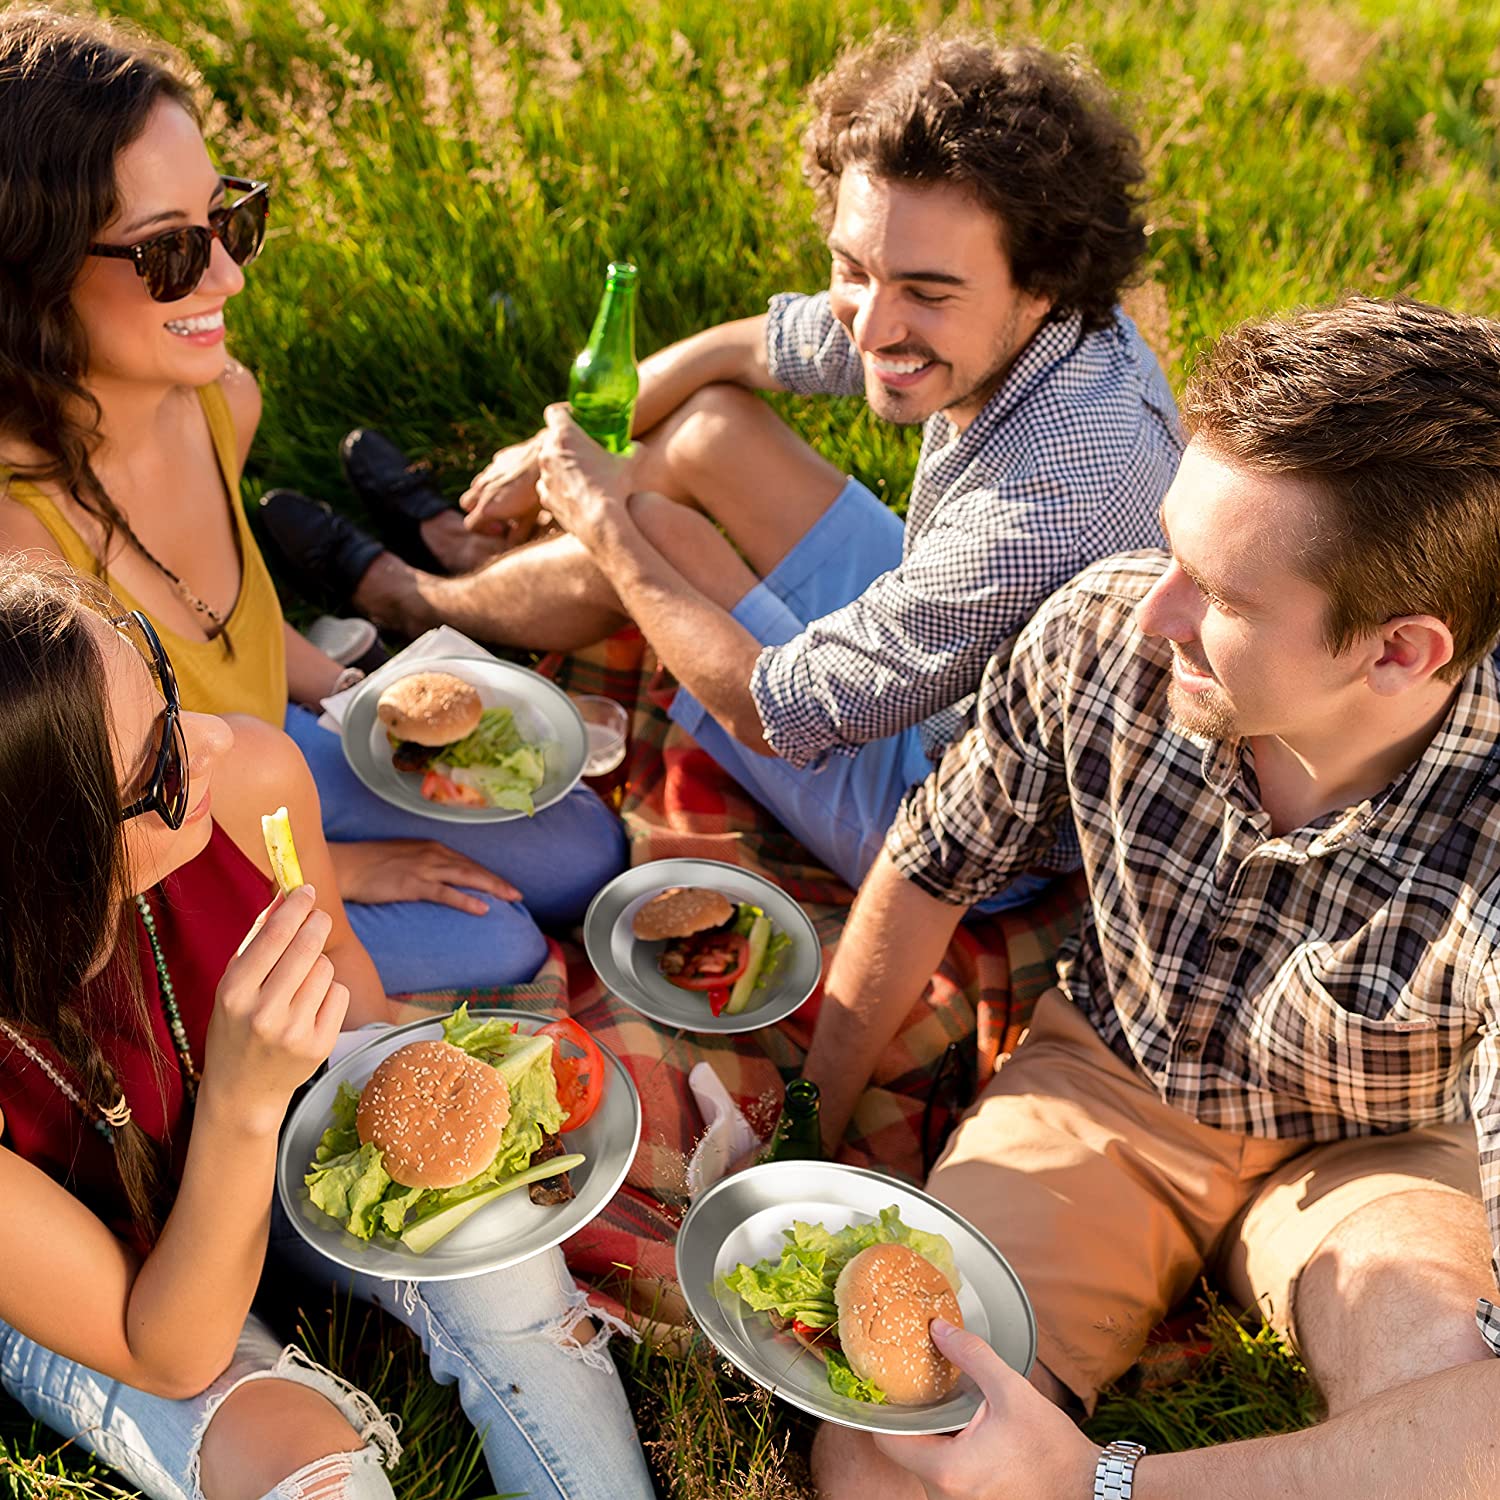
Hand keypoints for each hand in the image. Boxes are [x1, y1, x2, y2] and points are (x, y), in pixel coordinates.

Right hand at [201, 885, 349, 1135]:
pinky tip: (310, 1007)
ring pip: (326, 968)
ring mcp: (294, 1031)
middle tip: (318, 916)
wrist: (243, 1091)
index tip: (308, 889)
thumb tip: (284, 897)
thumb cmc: (236, 1027)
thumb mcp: (232, 986)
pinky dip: (329, 992)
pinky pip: (338, 993)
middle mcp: (263, 1013)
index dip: (296, 907)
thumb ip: (256, 942)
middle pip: (307, 947)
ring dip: (318, 965)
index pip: (274, 936)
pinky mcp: (320, 1045)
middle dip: (317, 923)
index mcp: (234, 993)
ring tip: (299, 982)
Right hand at [327, 838, 521, 915]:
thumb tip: (438, 877)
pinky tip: (483, 909)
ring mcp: (424, 868)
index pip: (467, 862)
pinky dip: (466, 900)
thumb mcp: (404, 858)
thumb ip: (424, 864)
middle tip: (518, 895)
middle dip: (498, 881)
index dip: (488, 874)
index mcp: (431, 847)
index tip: (505, 885)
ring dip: (491, 888)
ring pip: (466, 877)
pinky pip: (446, 893)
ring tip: (511, 899)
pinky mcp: (413, 884)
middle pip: (473, 868)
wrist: (346, 866)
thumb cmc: (371, 864)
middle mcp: (432, 854)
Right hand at [459, 434, 544, 544]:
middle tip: (500, 516)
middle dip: (477, 511)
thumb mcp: (530, 518)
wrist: (546, 456)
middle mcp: (482, 488)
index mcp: (487, 507)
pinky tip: (517, 481)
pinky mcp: (499, 459)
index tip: (503, 529)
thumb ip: (518, 534)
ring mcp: (489, 471)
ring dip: (485, 494)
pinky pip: (491, 471)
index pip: (470, 524)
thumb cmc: (538, 492)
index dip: (484, 530)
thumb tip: (511, 544)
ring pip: (476, 485)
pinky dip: (497, 479)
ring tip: (506, 499)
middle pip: (466, 504)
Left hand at [535, 403, 632, 546]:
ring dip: (561, 466)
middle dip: (566, 443)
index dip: (565, 413)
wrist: (602, 524)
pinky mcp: (545, 499)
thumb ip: (633, 450)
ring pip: (549, 464)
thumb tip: (638, 449)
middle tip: (583, 448)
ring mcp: (544, 478)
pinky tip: (577, 494)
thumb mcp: (630, 464)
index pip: (554, 412)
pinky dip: (559, 487)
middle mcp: (548, 454)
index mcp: (565, 436)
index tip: (576, 420)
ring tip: (581, 474)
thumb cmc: (614, 488)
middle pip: (552, 439)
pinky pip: (549, 487)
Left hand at [873, 1321, 1098, 1499]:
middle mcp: (945, 1496)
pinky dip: (948, 1452)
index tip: (889, 1382)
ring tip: (946, 1405)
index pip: (889, 1441)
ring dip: (932, 1437)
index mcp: (947, 1471)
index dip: (884, 1409)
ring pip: (925, 1465)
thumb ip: (970, 1356)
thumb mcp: (1011, 1391)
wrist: (1087, 1489)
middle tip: (920, 1386)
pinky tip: (965, 1429)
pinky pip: (945, 1476)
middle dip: (913, 1419)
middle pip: (906, 1452)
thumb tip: (938, 1328)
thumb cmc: (1052, 1448)